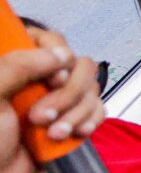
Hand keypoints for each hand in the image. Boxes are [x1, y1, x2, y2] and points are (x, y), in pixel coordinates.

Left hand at [0, 27, 104, 172]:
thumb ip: (19, 65)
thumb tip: (60, 54)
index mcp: (11, 67)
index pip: (46, 38)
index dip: (55, 54)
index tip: (51, 77)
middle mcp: (34, 79)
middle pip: (76, 64)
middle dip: (67, 94)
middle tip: (41, 116)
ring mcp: (53, 100)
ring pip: (90, 87)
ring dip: (77, 113)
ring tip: (54, 133)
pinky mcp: (68, 121)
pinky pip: (97, 109)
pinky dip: (89, 121)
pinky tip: (73, 134)